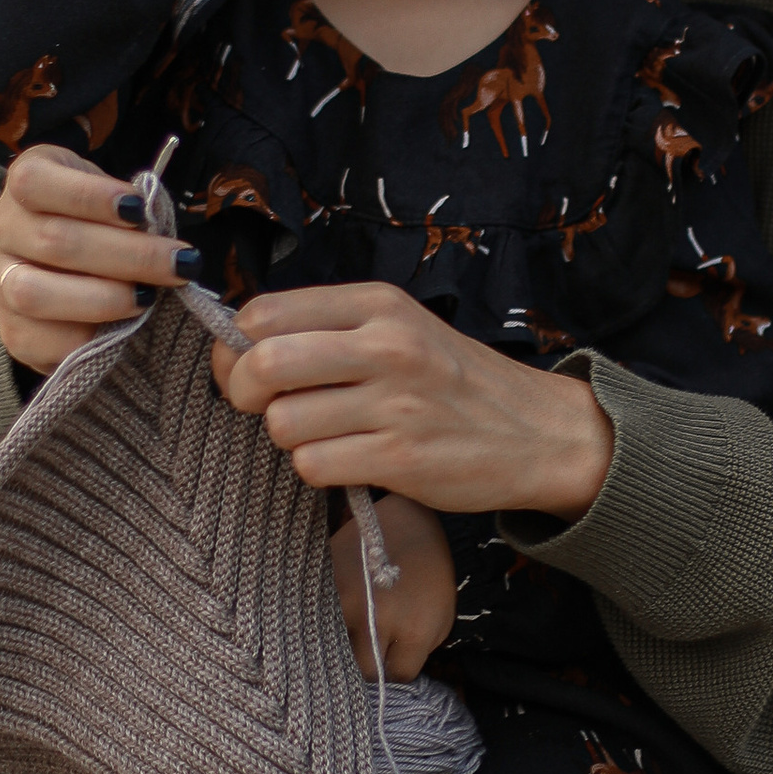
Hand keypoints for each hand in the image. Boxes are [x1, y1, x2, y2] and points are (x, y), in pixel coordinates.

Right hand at [0, 147, 197, 375]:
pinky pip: (40, 341)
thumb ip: (131, 214)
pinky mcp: (12, 331)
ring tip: (148, 298)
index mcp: (26, 181)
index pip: (36, 182)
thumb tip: (168, 249)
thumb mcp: (114, 199)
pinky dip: (86, 339)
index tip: (138, 209)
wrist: (70, 268)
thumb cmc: (103, 223)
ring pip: (35, 293)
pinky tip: (121, 331)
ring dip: (103, 299)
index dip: (89, 196)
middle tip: (177, 264)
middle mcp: (1, 228)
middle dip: (126, 255)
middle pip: (53, 241)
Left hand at [213, 282, 614, 525]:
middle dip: (244, 393)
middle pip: (263, 364)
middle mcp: (387, 346)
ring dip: (289, 438)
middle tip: (264, 406)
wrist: (537, 432)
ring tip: (324, 433)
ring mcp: (396, 404)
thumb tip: (236, 348)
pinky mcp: (402, 459)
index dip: (236, 346)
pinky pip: (314, 466)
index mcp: (379, 304)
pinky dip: (317, 469)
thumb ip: (328, 328)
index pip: (265, 313)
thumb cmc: (454, 381)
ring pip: (283, 423)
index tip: (246, 367)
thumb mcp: (401, 327)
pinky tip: (348, 459)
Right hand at [333, 492, 456, 679]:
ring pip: (334, 649)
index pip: (395, 676)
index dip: (395, 670)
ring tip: (348, 637)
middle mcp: (376, 619)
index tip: (393, 659)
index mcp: (413, 629)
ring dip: (342, 647)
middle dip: (368, 667)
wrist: (407, 519)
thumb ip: (419, 651)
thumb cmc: (430, 571)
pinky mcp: (325, 583)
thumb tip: (391, 674)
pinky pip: (315, 620)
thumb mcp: (442, 615)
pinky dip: (322, 624)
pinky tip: (330, 620)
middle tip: (369, 654)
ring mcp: (345, 600)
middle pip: (361, 671)